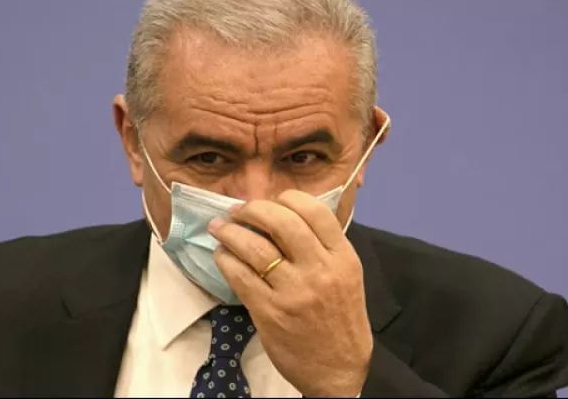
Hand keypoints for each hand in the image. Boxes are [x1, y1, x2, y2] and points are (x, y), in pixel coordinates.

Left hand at [208, 190, 372, 396]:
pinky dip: (226, 259)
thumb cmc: (341, 320)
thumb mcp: (346, 276)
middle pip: (281, 221)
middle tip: (239, 211)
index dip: (287, 198)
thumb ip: (323, 247)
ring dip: (230, 231)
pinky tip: (222, 255)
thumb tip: (284, 215)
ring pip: (255, 246)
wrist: (340, 369)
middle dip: (253, 209)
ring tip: (220, 228)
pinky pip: (240, 275)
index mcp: (343, 257)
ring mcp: (294, 291)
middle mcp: (320, 270)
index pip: (314, 210)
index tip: (271, 201)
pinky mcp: (270, 312)